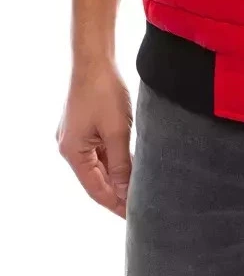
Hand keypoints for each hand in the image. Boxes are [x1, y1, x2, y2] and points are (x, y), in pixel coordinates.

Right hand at [57, 62, 132, 218]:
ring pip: (100, 164)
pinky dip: (115, 158)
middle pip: (96, 179)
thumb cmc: (104, 91)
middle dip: (117, 192)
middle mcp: (69, 147)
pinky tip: (133, 163)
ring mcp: (75, 136)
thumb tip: (126, 193)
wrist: (95, 58)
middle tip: (141, 205)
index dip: (115, 204)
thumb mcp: (117, 131)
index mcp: (73, 153)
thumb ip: (121, 164)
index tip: (134, 217)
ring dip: (118, 175)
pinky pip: (100, 149)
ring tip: (140, 188)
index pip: (96, 189)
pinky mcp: (84, 126)